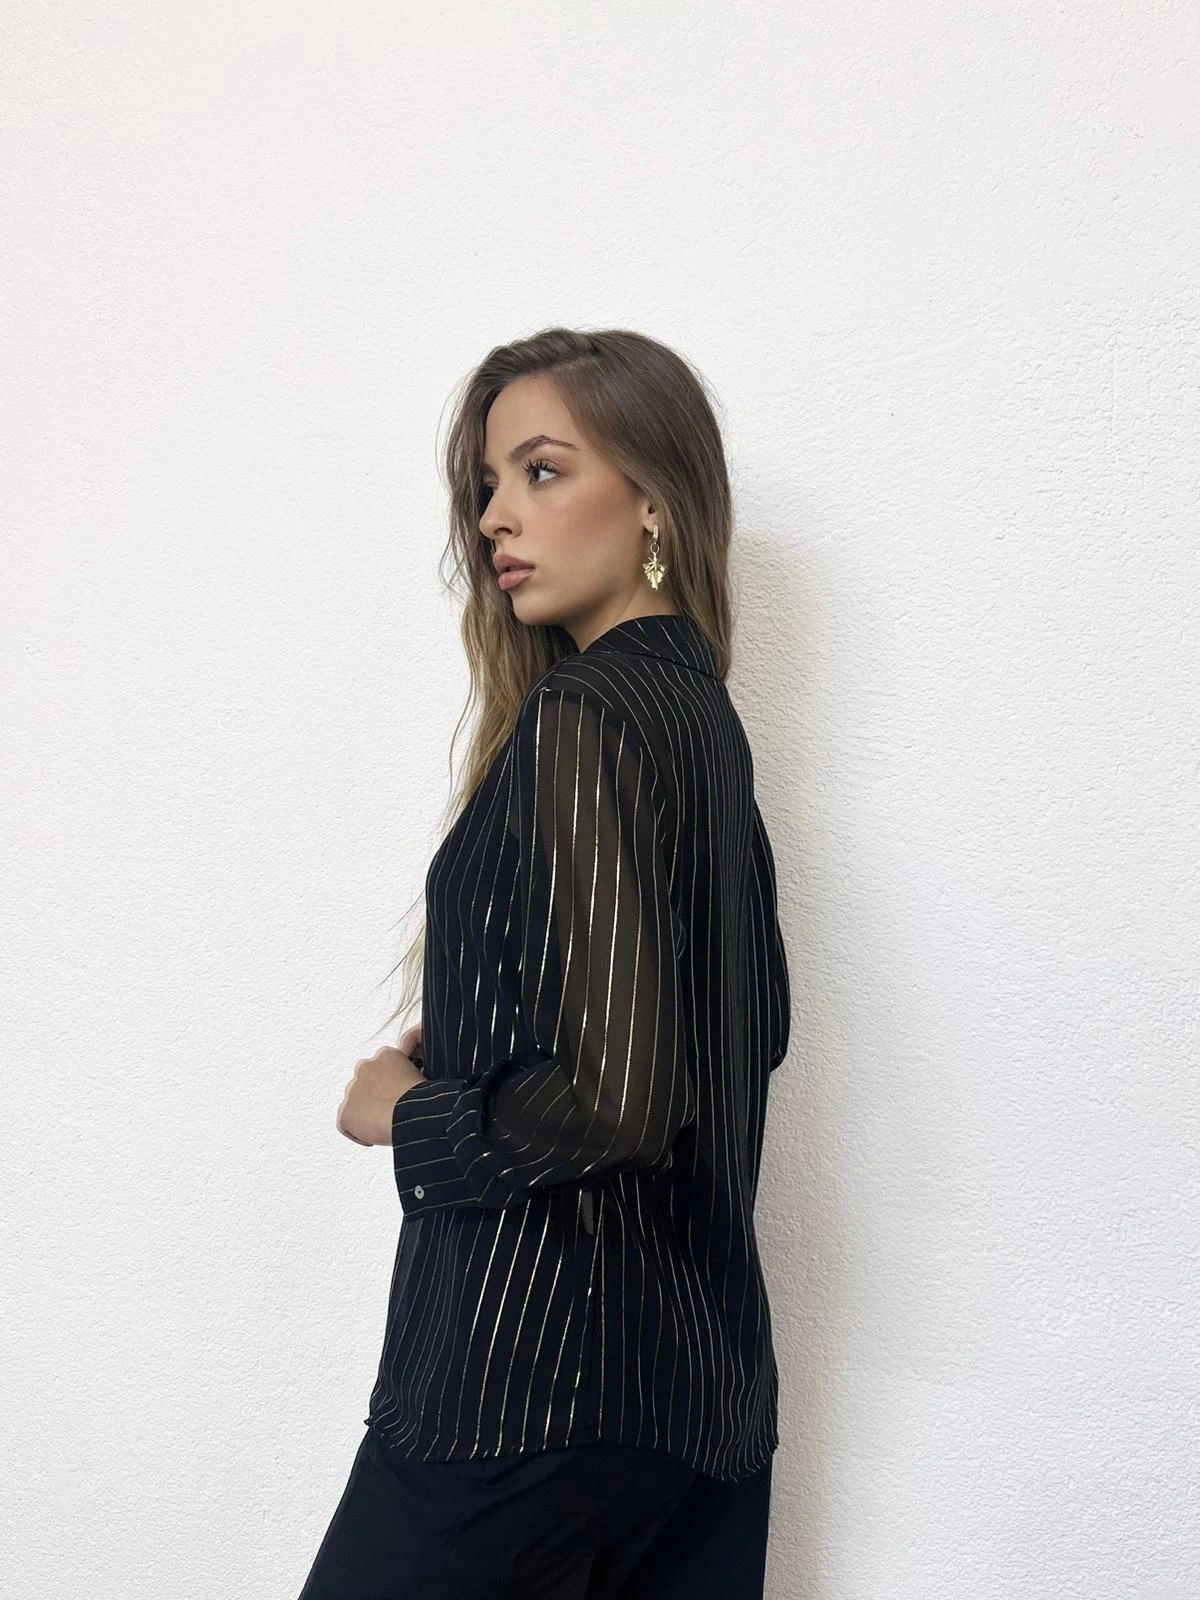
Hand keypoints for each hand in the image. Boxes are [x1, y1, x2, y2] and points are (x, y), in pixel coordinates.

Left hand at [337, 1027, 425, 1146]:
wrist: (415, 1113)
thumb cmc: (426, 1098)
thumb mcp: (424, 1074)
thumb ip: (408, 1074)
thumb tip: (408, 1088)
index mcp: (385, 1054)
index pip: (380, 1069)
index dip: (388, 1086)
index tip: (398, 1098)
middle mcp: (365, 1067)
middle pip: (365, 1085)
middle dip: (374, 1098)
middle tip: (390, 1113)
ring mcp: (352, 1089)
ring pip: (354, 1104)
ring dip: (365, 1114)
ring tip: (383, 1127)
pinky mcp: (345, 1112)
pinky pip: (345, 1125)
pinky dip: (357, 1133)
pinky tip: (373, 1139)